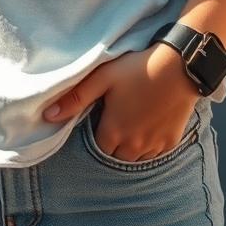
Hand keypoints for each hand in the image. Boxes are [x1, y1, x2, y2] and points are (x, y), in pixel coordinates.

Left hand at [42, 46, 197, 162]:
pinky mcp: (171, 142)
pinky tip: (149, 125)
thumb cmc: (137, 69)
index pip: (97, 147)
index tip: (100, 117)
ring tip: (132, 122)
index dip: (96, 132)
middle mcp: (133, 146)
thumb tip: (47, 117)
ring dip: (130, 147)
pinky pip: (155, 153)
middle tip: (115, 119)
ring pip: (136, 158)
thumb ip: (75, 98)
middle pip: (116, 156)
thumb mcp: (103, 78)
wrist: (179, 66)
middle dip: (112, 143)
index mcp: (113, 132)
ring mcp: (153, 146)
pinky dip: (149, 145)